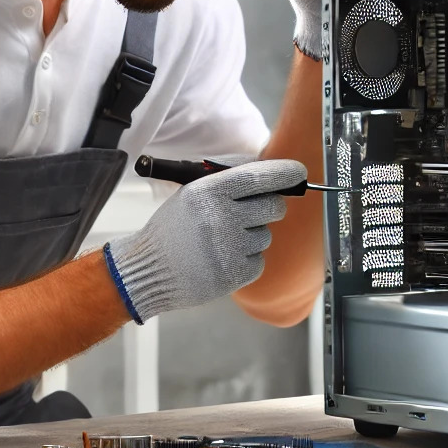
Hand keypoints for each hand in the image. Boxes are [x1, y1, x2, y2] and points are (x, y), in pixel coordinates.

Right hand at [103, 158, 307, 322]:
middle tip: (256, 211)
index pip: (256, 177)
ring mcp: (227, 248)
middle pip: (273, 206)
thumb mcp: (192, 194)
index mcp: (207, 192)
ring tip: (223, 241)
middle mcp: (219, 218)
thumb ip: (227, 183)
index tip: (300, 173)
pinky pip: (259, 261)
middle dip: (272, 207)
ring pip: (266, 236)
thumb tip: (269, 173)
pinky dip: (247, 260)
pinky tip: (222, 259)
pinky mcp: (233, 275)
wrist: (148, 269)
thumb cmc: (174, 229)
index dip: (283, 173)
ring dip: (253, 236)